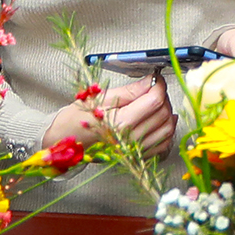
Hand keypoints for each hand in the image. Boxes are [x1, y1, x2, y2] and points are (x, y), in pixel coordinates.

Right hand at [49, 77, 174, 156]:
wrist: (66, 139)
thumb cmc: (78, 118)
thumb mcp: (100, 98)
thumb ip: (129, 91)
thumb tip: (151, 80)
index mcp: (119, 123)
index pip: (153, 101)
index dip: (159, 86)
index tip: (156, 79)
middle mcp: (129, 140)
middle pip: (163, 114)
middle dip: (163, 97)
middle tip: (154, 88)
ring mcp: (135, 150)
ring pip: (167, 129)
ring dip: (168, 113)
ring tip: (158, 102)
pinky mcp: (137, 156)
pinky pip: (163, 144)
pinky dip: (166, 131)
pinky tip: (161, 121)